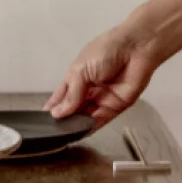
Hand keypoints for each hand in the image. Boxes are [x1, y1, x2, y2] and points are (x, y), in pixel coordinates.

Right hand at [47, 20, 165, 124]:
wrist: (136, 48)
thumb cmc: (106, 50)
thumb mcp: (80, 70)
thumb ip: (71, 94)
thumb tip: (58, 113)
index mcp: (78, 76)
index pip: (63, 95)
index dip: (55, 106)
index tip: (45, 118)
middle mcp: (89, 89)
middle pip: (74, 108)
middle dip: (65, 118)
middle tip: (54, 130)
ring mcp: (102, 98)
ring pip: (86, 116)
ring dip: (76, 124)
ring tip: (65, 134)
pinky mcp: (116, 106)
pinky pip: (101, 119)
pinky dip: (91, 127)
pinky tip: (81, 133)